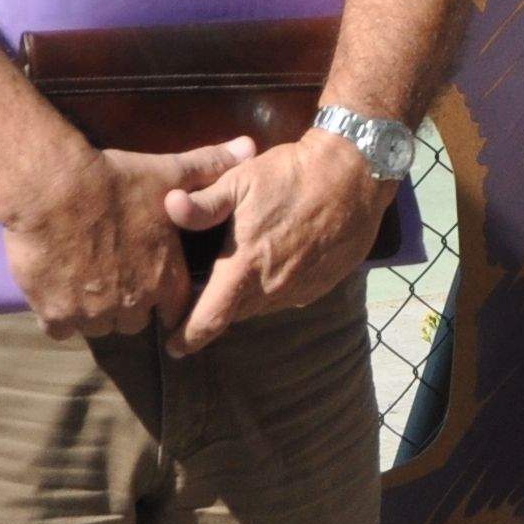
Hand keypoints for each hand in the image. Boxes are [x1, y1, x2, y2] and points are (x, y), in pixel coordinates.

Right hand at [0, 138, 253, 340]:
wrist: (52, 187)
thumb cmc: (114, 180)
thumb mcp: (168, 172)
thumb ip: (209, 167)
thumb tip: (249, 147)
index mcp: (164, 278)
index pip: (174, 309)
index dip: (163, 298)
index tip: (149, 285)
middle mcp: (132, 303)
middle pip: (133, 321)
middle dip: (126, 306)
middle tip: (112, 277)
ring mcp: (93, 312)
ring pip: (97, 327)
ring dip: (92, 313)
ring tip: (82, 282)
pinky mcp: (55, 313)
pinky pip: (60, 329)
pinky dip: (57, 315)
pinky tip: (54, 292)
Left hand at [165, 130, 387, 351]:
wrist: (354, 175)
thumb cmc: (291, 175)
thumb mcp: (241, 180)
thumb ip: (204, 204)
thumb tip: (169, 206)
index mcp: (245, 265)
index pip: (210, 319)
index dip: (188, 338)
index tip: (173, 348)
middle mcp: (272, 287)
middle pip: (234, 315)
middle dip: (216, 311)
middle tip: (202, 297)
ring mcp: (299, 289)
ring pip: (261, 307)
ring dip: (246, 299)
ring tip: (239, 277)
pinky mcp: (321, 285)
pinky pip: (287, 297)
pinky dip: (274, 288)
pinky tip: (275, 264)